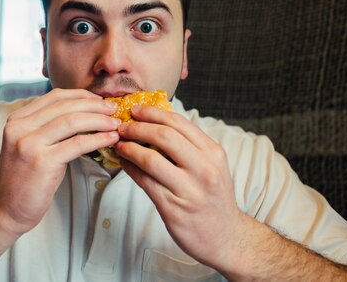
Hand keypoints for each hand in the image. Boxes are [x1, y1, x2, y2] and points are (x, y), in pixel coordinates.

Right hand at [0, 88, 119, 236]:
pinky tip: (110, 139)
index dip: (81, 96)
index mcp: (17, 119)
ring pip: (72, 121)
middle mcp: (20, 127)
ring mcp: (29, 144)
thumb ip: (47, 125)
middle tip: (113, 109)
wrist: (7, 209)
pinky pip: (77, 144)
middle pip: (65, 106)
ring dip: (99, 120)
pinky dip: (97, 139)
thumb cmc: (26, 176)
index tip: (99, 100)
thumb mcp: (30, 143)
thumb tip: (83, 110)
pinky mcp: (42, 162)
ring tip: (116, 124)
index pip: (55, 96)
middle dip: (94, 106)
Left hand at [115, 105, 245, 270]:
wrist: (227, 238)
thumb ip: (190, 146)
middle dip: (138, 127)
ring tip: (119, 144)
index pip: (179, 123)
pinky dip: (130, 168)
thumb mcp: (213, 166)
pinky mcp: (174, 208)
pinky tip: (124, 163)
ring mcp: (189, 190)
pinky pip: (145, 182)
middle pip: (165, 136)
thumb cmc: (214, 198)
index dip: (153, 113)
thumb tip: (156, 123)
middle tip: (122, 126)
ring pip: (151, 159)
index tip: (136, 110)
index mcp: (213, 153)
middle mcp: (204, 169)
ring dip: (129, 148)